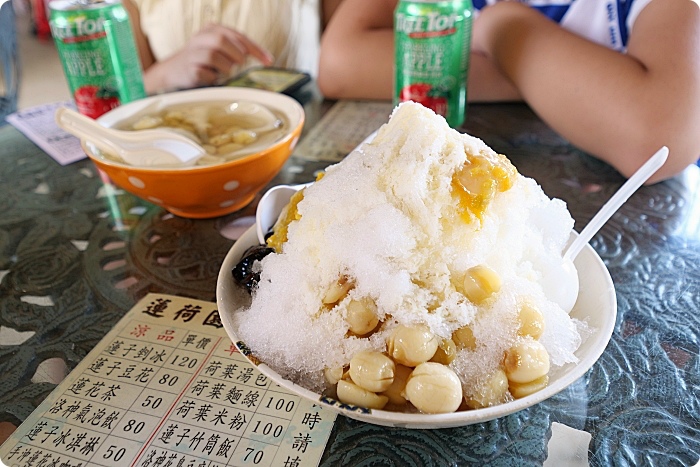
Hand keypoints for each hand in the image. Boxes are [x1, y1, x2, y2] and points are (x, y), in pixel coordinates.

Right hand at [146, 24, 273, 92]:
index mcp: (211, 30)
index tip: (268, 61)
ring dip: (224, 67)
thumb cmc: (202, 63)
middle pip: (222, 40)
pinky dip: (212, 78)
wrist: (172, 74)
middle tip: (240, 65)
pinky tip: (211, 78)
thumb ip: (237, 52)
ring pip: (213, 55)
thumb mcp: (219, 52)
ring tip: (223, 72)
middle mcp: (200, 38)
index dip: (255, 48)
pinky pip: (205, 73)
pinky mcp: (188, 69)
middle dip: (237, 55)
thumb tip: (262, 63)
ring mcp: (192, 53)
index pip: (237, 35)